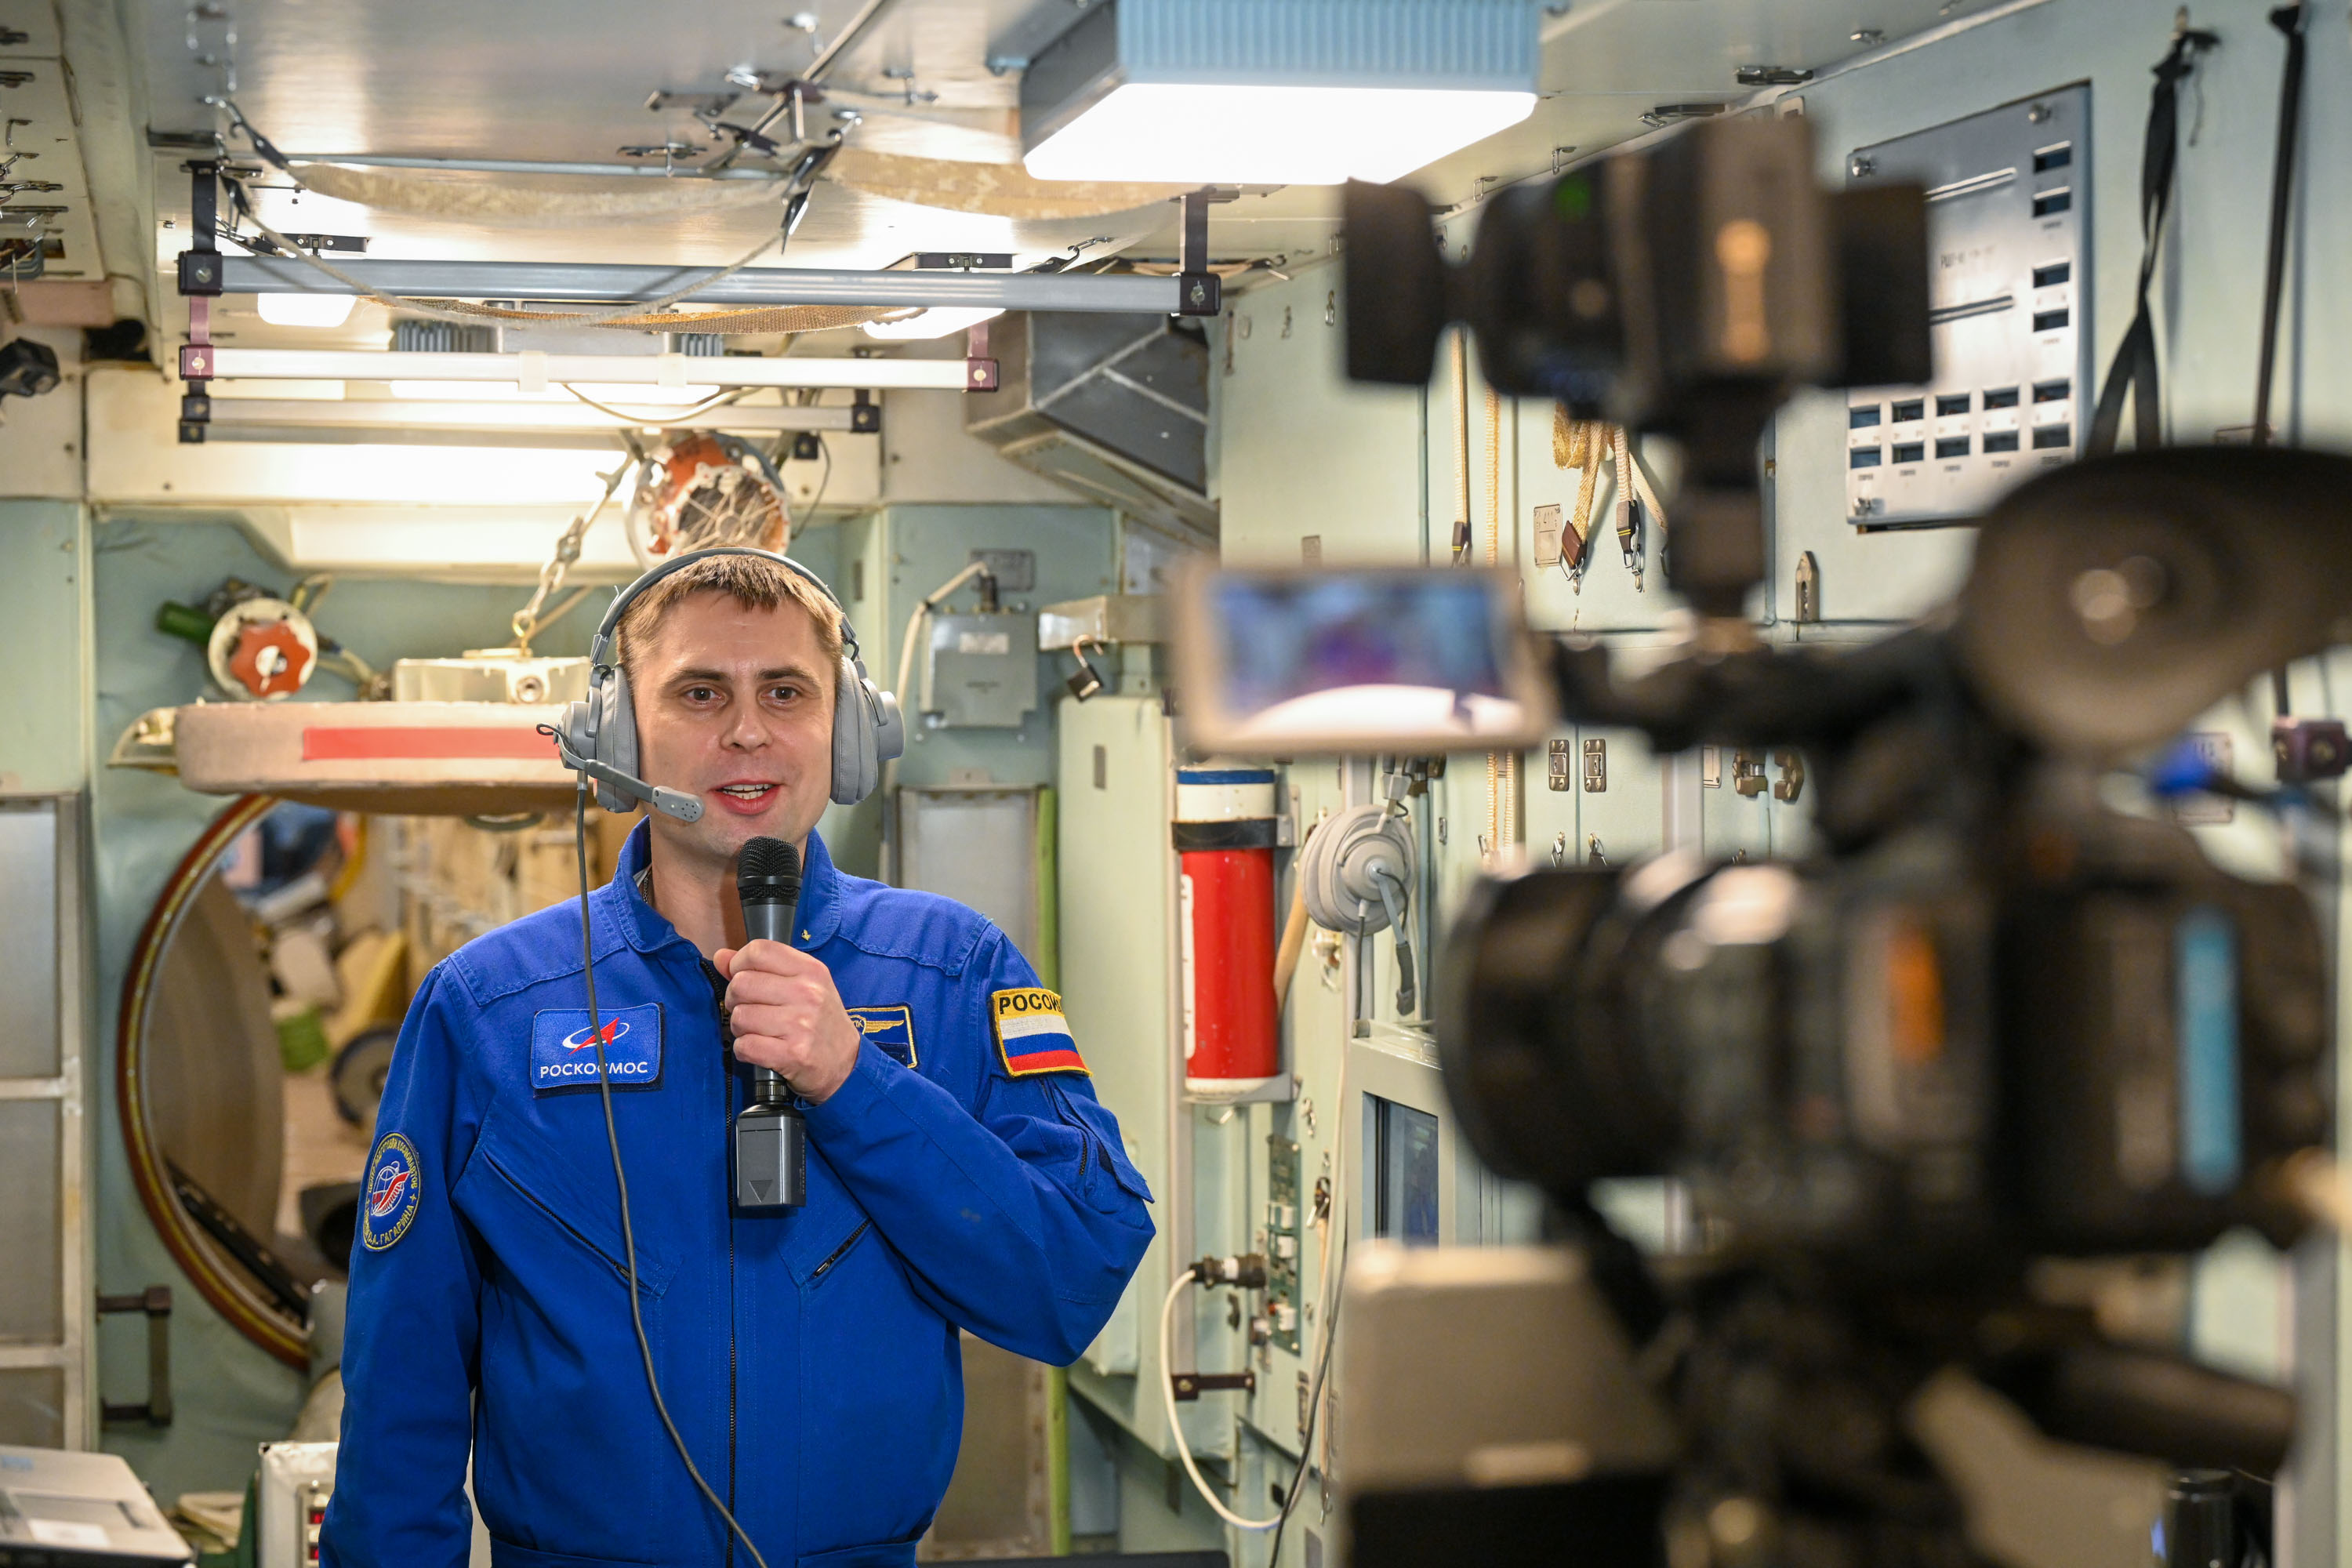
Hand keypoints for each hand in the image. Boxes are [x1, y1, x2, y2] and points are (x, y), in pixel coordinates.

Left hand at [712, 940, 861, 1103]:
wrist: (846, 1064)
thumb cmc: (820, 1021)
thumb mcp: (803, 985)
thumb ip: (762, 968)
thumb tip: (721, 957)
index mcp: (811, 970)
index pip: (759, 951)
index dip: (739, 964)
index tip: (743, 977)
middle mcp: (807, 994)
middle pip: (742, 984)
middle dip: (735, 1000)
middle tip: (748, 1009)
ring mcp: (800, 1025)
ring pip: (740, 1017)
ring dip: (740, 1028)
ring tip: (756, 1031)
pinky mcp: (792, 1054)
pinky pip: (745, 1045)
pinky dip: (745, 1050)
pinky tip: (759, 1048)